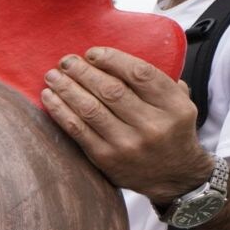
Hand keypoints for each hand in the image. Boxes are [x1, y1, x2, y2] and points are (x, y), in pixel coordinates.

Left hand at [40, 47, 210, 203]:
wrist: (174, 176)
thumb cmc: (171, 130)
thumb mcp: (181, 103)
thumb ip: (160, 80)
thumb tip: (120, 57)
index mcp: (174, 106)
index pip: (139, 74)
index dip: (112, 59)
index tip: (92, 53)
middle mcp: (152, 125)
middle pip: (111, 90)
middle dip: (83, 71)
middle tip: (66, 60)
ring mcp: (128, 144)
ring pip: (90, 109)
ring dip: (67, 88)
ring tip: (52, 75)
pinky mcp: (106, 158)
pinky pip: (78, 130)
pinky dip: (60, 110)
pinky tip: (49, 97)